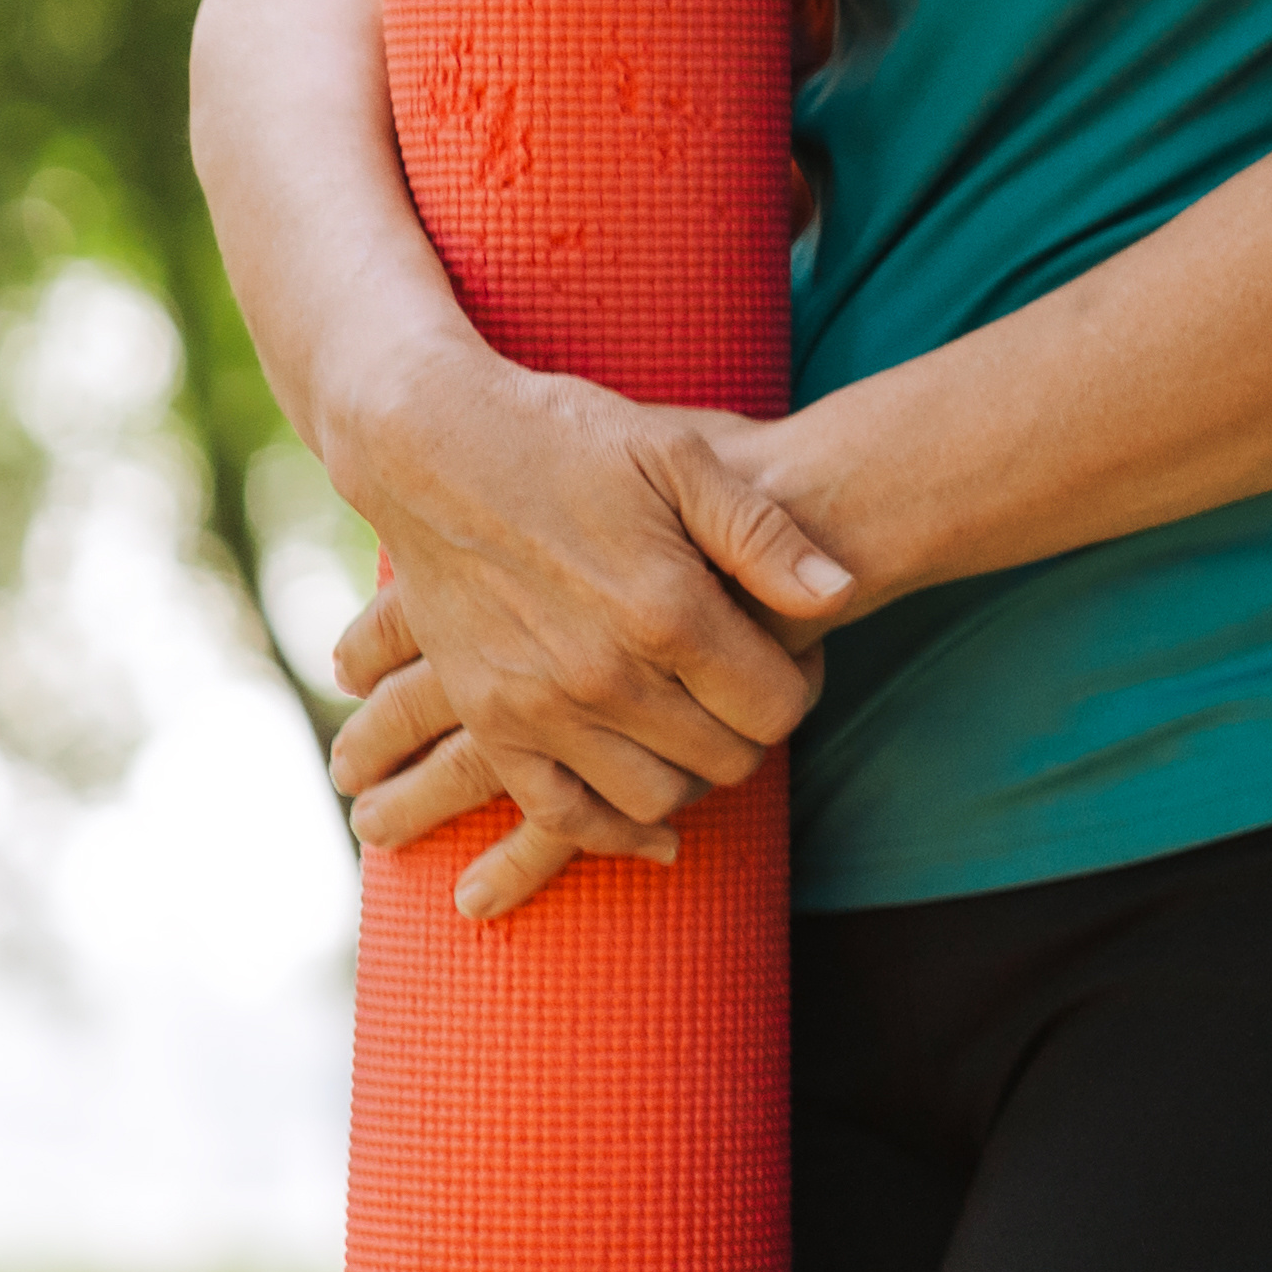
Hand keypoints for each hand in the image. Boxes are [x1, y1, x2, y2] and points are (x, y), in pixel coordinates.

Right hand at [324, 364, 859, 919]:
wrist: (432, 445)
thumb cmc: (569, 439)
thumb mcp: (681, 458)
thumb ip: (764, 535)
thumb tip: (839, 592)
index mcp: (665, 610)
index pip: (776, 707)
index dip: (799, 686)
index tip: (791, 656)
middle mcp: (604, 674)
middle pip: (726, 759)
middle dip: (752, 729)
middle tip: (747, 688)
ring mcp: (539, 706)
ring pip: (656, 798)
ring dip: (693, 775)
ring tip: (699, 727)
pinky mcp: (490, 719)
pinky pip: (561, 813)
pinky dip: (611, 832)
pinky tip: (651, 825)